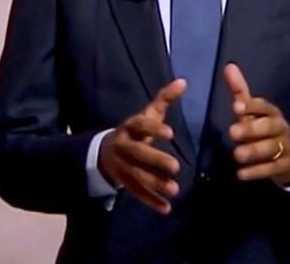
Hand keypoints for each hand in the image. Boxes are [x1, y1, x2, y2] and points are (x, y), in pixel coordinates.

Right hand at [97, 78, 185, 213]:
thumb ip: (164, 99)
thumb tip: (183, 81)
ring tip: (175, 190)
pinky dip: (150, 201)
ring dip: (155, 184)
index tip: (171, 134)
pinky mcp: (124, 182)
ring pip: (137, 175)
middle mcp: (123, 146)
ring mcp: (121, 166)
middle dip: (155, 160)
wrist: (105, 151)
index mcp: (129, 127)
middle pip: (138, 153)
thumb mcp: (147, 113)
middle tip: (176, 166)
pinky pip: (136, 192)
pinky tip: (166, 208)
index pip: (140, 126)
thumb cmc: (135, 130)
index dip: (153, 129)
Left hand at [224, 63, 289, 186]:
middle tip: (232, 132)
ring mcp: (285, 147)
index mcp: (272, 113)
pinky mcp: (284, 166)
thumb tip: (229, 66)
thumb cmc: (264, 130)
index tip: (236, 107)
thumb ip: (240, 91)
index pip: (264, 106)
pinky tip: (241, 174)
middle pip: (269, 126)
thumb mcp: (252, 111)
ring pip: (271, 148)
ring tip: (236, 155)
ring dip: (254, 151)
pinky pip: (272, 169)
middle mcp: (280, 128)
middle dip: (252, 129)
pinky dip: (257, 172)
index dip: (252, 106)